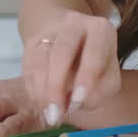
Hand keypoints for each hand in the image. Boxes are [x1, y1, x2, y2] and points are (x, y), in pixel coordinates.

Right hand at [23, 10, 120, 125]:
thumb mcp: (108, 76)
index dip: (86, 77)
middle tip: (57, 112)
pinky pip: (28, 65)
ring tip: (49, 113)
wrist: (72, 39)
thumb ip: (99, 91)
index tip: (78, 100)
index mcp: (100, 30)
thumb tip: (74, 103)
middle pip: (62, 52)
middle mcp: (75, 23)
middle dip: (57, 85)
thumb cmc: (95, 64)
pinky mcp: (33, 40)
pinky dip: (33, 88)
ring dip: (43, 90)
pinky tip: (41, 103)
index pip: (94, 52)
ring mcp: (51, 30)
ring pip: (41, 58)